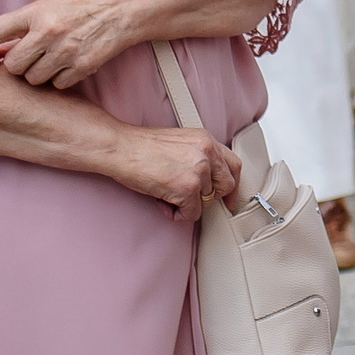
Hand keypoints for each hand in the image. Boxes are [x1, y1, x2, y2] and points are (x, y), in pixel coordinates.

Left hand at [0, 0, 139, 90]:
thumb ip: (22, 27)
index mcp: (36, 12)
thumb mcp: (48, 8)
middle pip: (13, 65)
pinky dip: (62, 78)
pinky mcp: (83, 65)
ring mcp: (66, 50)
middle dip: (18, 66)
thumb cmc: (81, 7)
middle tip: (29, 58)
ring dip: (40, 74)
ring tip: (52, 60)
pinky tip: (69, 64)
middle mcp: (48, 31)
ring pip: (34, 79)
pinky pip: (58, 84)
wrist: (121, 8)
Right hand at [111, 123, 241, 221]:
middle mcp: (207, 152)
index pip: (234, 165)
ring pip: (207, 202)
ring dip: (187, 204)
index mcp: (206, 140)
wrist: (120, 148)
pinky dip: (177, 214)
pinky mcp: (187, 188)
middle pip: (226, 185)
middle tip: (192, 200)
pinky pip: (192, 214)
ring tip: (167, 196)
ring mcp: (199, 170)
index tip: (229, 198)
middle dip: (210, 197)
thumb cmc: (141, 147)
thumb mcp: (180, 143)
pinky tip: (162, 203)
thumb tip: (206, 179)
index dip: (232, 185)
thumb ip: (198, 156)